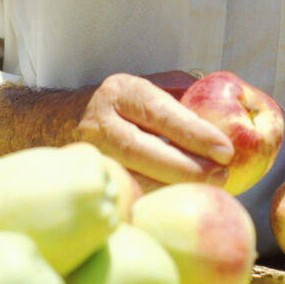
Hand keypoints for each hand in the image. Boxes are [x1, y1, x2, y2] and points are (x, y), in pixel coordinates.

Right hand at [74, 72, 233, 186]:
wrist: (59, 121)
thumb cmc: (117, 104)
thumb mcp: (142, 84)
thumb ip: (177, 88)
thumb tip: (220, 100)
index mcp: (119, 92)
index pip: (159, 112)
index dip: (193, 131)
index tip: (225, 149)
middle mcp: (100, 122)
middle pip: (143, 150)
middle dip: (186, 167)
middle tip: (221, 174)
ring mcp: (91, 155)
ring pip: (134, 177)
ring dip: (174, 187)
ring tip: (210, 187)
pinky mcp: (91, 180)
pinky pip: (127, 193)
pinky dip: (157, 198)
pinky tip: (181, 199)